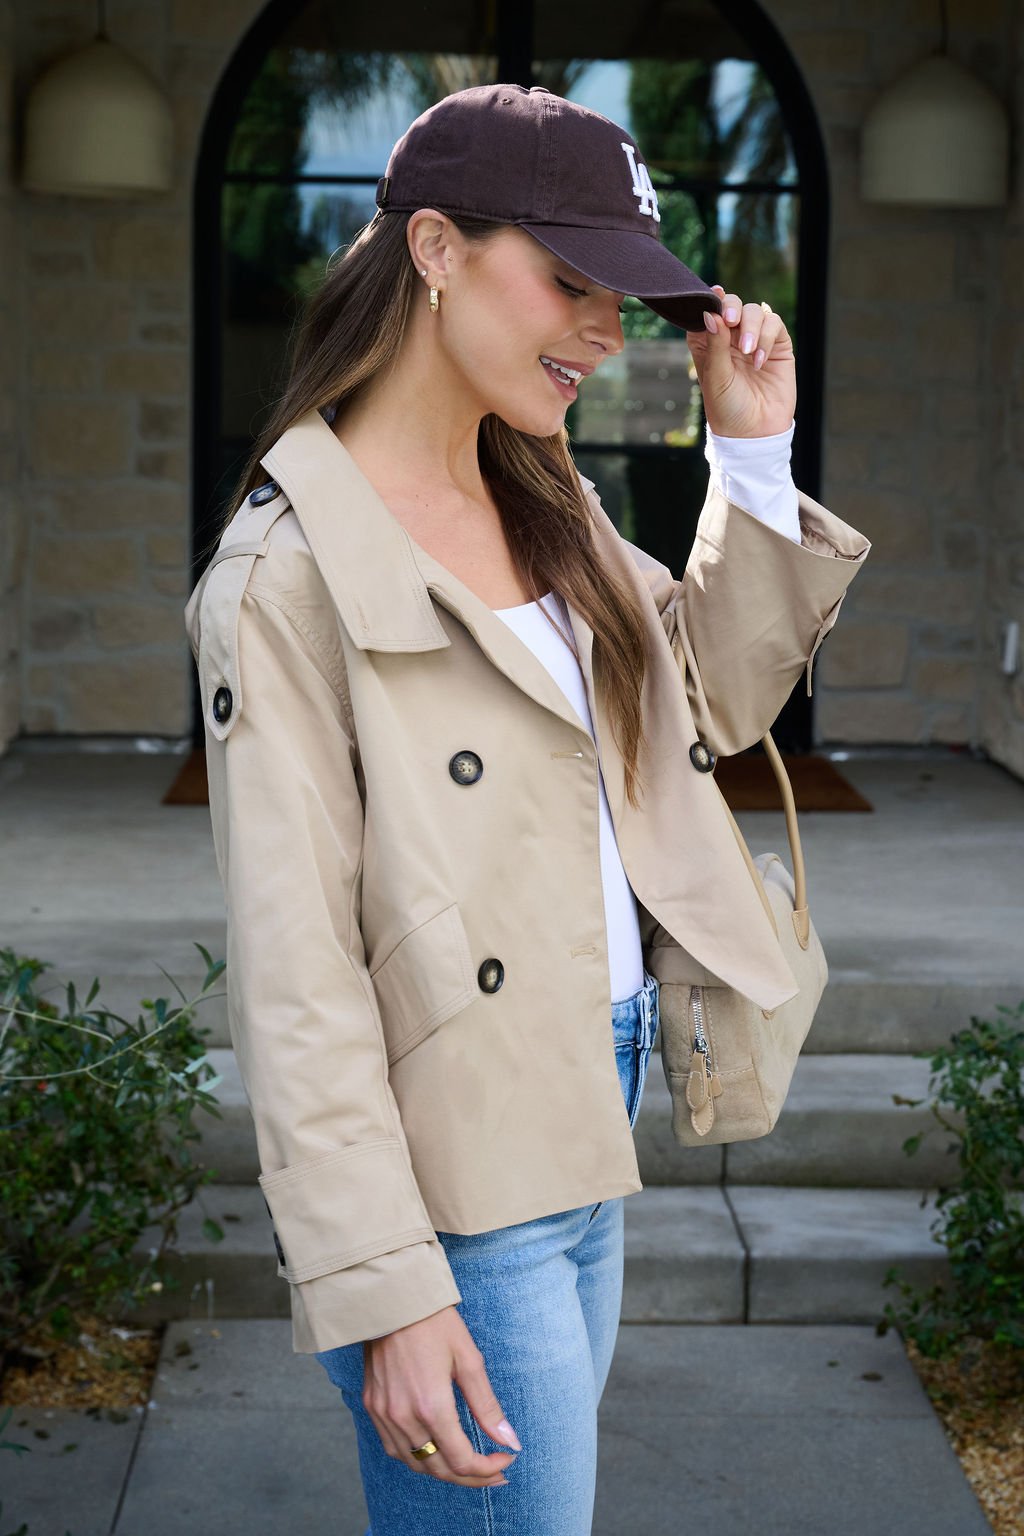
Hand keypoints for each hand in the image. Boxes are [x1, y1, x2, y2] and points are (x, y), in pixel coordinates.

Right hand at [362, 1304, 520, 1487]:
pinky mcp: (372, 1406)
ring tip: (468, 1465)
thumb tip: (510, 1441)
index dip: (488, 1468)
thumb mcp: (468, 1359)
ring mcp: (383, 1414)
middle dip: (471, 1476)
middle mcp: (403, 1417)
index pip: (462, 1460)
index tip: (507, 1458)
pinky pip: (394, 1448)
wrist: (391, 1297)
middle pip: (439, 1469)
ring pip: (415, 1464)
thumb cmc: (434, 1322)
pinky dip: (417, 1457)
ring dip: (444, 1470)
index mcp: (430, 1405)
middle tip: (495, 1471)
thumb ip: (487, 1406)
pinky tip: (434, 1449)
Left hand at [686, 285, 795, 438]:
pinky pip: (774, 324)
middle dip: (732, 307)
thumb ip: (715, 344)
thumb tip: (712, 313)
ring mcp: (754, 339)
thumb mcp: (716, 377)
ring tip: (748, 353)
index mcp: (708, 343)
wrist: (754, 432)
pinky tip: (759, 361)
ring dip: (751, 327)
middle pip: (732, 305)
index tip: (713, 296)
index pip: (707, 311)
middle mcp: (730, 338)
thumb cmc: (727, 408)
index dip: (709, 300)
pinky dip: (766, 337)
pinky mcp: (777, 346)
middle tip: (731, 321)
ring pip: (754, 311)